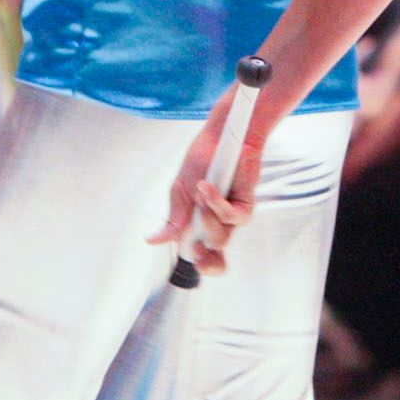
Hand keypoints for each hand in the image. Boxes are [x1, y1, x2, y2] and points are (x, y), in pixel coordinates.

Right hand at [149, 89, 264, 277]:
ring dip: (206, 217)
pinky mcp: (245, 204)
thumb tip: (154, 241)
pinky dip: (216, 203)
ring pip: (220, 238)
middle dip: (206, 260)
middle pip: (215, 260)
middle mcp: (216, 224)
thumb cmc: (202, 160)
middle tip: (198, 249)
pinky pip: (232, 217)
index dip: (198, 263)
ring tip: (200, 191)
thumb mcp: (180, 191)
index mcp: (197, 224)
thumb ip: (173, 219)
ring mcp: (231, 215)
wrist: (221, 136)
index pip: (198, 256)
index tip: (190, 254)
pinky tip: (207, 187)